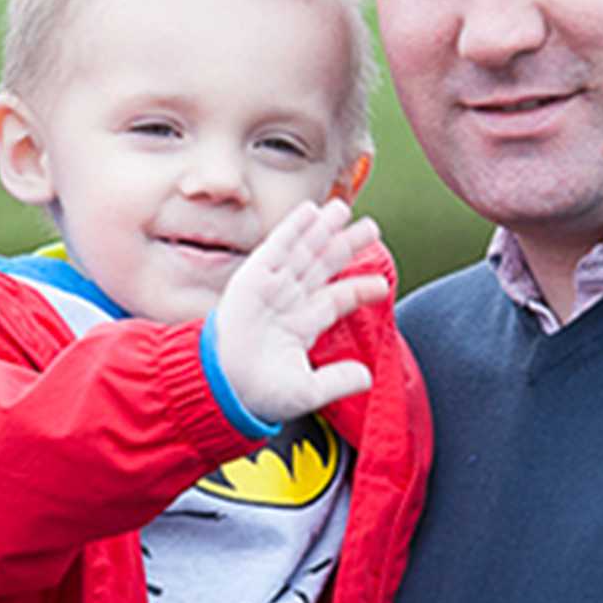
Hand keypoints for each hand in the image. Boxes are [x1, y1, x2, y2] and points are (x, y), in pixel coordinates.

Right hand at [209, 198, 387, 423]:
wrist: (222, 387)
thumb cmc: (255, 394)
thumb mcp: (307, 392)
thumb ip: (338, 382)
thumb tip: (367, 378)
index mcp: (299, 327)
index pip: (335, 301)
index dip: (358, 289)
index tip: (381, 284)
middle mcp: (286, 303)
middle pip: (323, 267)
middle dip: (345, 246)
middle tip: (369, 228)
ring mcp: (269, 288)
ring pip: (304, 252)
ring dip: (323, 230)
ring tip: (344, 209)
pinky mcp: (252, 279)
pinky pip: (276, 247)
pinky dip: (292, 228)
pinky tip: (310, 212)